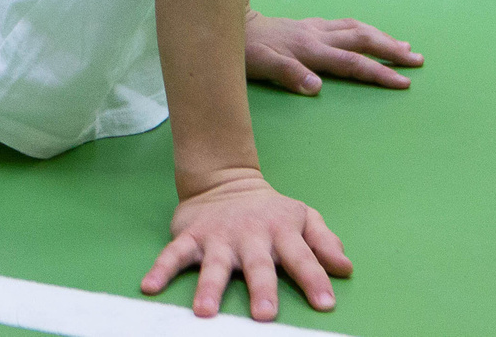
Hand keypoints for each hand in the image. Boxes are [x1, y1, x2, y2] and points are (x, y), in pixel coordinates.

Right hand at [144, 170, 349, 319]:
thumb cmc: (271, 211)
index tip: (326, 304)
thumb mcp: (304, 217)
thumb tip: (346, 268)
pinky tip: (150, 287)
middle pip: (257, 265)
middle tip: (264, 315)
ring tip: (204, 312)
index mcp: (282, 232)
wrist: (225, 180)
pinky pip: (174, 254)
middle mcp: (250, 236)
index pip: (302, 257)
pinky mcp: (191, 237)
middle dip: (261, 289)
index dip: (314, 280)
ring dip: (209, 287)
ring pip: (214, 265)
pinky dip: (161, 269)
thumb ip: (325, 242)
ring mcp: (218, 237)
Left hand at [244, 11, 420, 94]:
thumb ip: (288, 74)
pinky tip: (370, 34)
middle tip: (418, 59)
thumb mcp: (260, 65)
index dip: (379, 72)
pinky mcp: (308, 25)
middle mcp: (316, 35)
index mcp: (309, 49)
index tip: (404, 81)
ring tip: (405, 46)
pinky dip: (364, 30)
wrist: (229, 24)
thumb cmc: (244, 50)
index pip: (352, 63)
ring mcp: (313, 28)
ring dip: (382, 37)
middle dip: (392, 50)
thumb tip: (316, 86)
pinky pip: (344, 25)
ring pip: (356, 29)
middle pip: (362, 41)